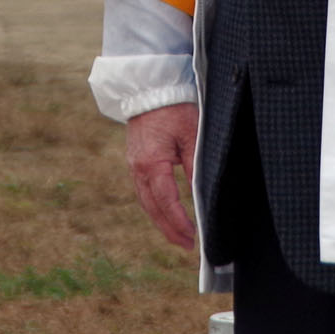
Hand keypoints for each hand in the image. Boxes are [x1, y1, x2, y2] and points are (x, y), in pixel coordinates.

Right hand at [125, 102, 199, 249]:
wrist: (150, 88)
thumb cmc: (173, 108)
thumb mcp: (191, 134)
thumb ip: (195, 164)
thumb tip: (201, 192)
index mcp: (151, 163)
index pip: (166, 202)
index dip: (179, 222)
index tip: (193, 237)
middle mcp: (138, 168)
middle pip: (153, 208)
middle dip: (170, 229)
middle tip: (187, 245)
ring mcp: (134, 165)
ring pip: (146, 202)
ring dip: (161, 220)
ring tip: (178, 235)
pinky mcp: (135, 160)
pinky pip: (144, 190)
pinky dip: (155, 205)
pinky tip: (165, 212)